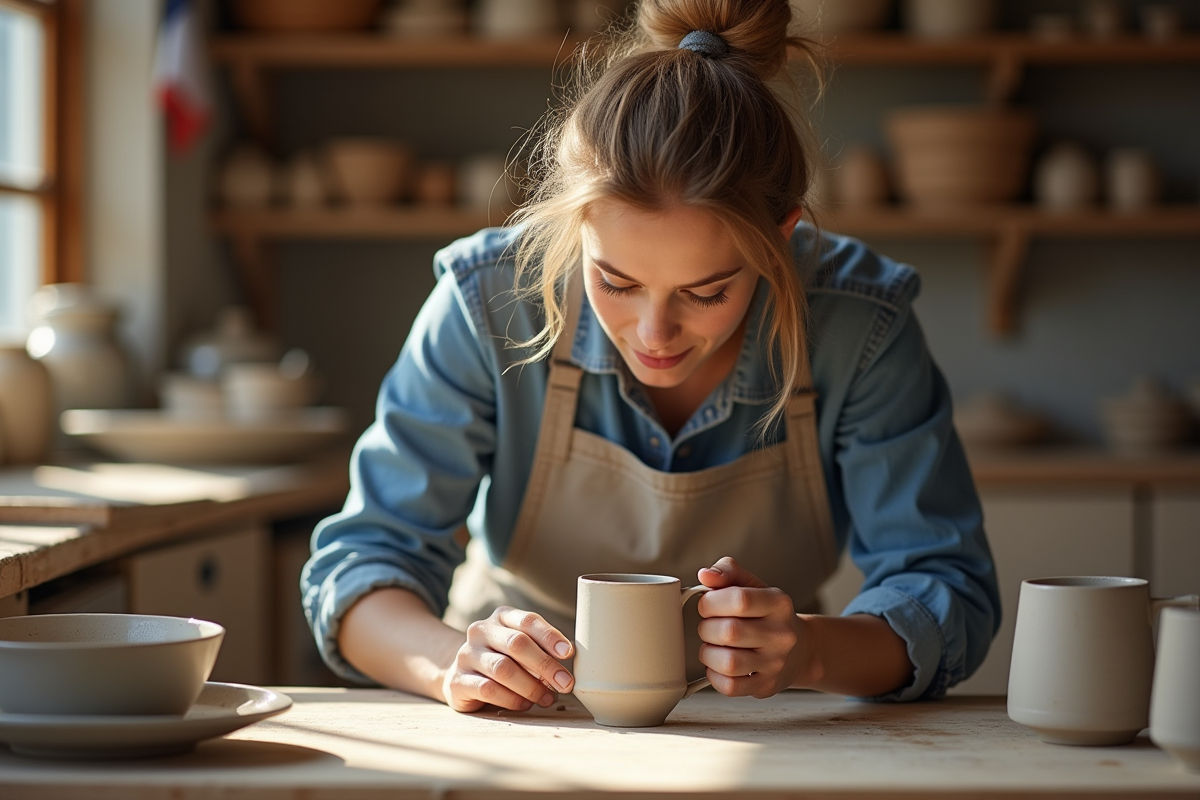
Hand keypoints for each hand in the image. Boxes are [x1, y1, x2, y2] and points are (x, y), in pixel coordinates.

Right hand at [441, 606, 574, 712]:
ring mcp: (466, 655)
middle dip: (545, 665)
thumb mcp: (521, 648)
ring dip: (531, 686)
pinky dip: (512, 699)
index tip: (568, 652)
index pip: (527, 620)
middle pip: (517, 643)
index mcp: (501, 617)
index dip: (549, 636)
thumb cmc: (503, 660)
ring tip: (547, 698)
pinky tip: (525, 704)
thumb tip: (570, 655)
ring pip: (503, 669)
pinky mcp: (457, 680)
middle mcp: (481, 631)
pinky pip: (489, 690)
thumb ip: (541, 648)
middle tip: (565, 683)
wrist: (461, 676)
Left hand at [695, 556, 812, 697]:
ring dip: (708, 653)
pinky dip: (714, 675)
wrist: (799, 650)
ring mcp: (776, 663)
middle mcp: (782, 634)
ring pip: (729, 663)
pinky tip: (718, 665)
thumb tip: (706, 575)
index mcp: (779, 603)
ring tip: (712, 646)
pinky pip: (730, 687)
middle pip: (729, 632)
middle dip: (706, 628)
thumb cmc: (767, 615)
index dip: (711, 602)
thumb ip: (728, 572)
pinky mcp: (766, 686)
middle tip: (708, 627)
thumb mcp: (753, 586)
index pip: (739, 600)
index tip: (706, 605)